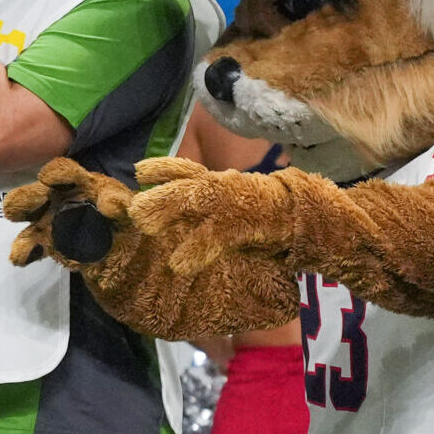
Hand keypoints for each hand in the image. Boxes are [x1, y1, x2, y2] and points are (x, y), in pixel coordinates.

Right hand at [4, 157, 135, 267]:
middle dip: (25, 198)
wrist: (119, 247)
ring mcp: (45, 220)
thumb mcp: (127, 208)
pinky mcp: (42, 242)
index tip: (47, 178)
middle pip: (33, 194)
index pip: (64, 172)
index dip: (56, 173)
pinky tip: (24, 258)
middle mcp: (55, 198)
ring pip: (24, 217)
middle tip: (27, 206)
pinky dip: (24, 252)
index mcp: (77, 183)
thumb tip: (108, 206)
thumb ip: (120, 204)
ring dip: (19, 223)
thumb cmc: (121, 218)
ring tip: (20, 232)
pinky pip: (27, 247)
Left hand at [127, 156, 295, 274]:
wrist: (302, 216)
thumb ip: (193, 203)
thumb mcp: (222, 203)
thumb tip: (154, 211)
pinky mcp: (244, 225)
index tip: (138, 171)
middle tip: (132, 208)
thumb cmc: (255, 210)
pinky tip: (178, 264)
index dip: (162, 168)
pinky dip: (197, 250)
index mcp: (215, 182)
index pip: (185, 170)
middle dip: (158, 195)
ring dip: (170, 211)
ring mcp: (233, 204)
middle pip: (186, 185)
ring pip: (198, 202)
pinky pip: (217, 237)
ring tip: (145, 225)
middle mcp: (221, 187)